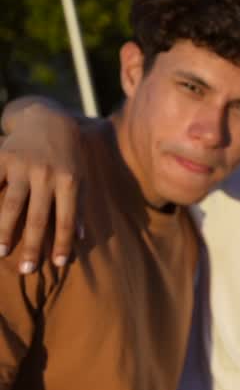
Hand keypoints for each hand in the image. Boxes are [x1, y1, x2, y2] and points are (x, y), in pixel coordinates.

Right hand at [0, 110, 81, 271]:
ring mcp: (22, 166)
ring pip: (12, 203)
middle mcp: (47, 174)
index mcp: (70, 181)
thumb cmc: (69, 156)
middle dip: (32, 244)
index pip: (67, 218)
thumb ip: (80, 207)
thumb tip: (81, 238)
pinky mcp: (2, 157)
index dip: (62, 242)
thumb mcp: (81, 178)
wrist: (48, 119)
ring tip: (0, 251)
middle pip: (38, 216)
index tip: (58, 264)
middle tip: (27, 270)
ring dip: (5, 230)